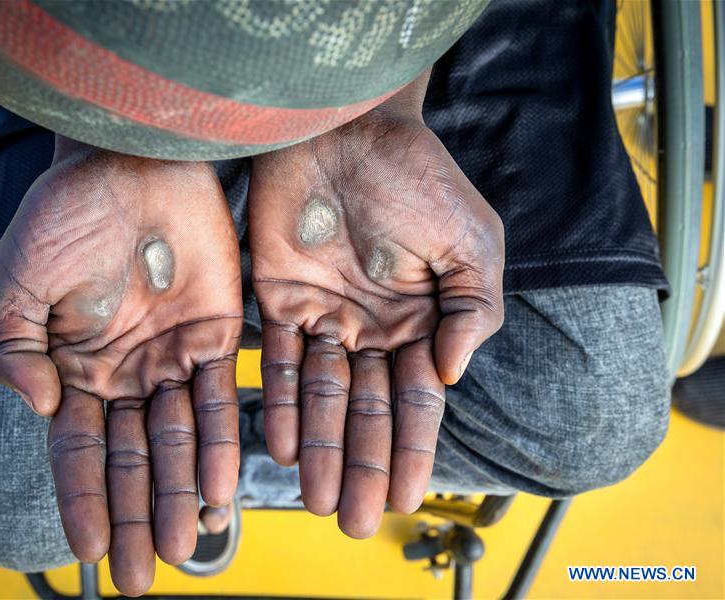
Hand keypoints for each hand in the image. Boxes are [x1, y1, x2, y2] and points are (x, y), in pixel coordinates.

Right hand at [0, 141, 242, 594]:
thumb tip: (38, 407)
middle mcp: (127, 371)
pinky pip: (223, 397)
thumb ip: (13, 348)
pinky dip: (223, 441)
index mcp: (75, 366)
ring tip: (192, 542)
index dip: (85, 500)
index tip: (92, 552)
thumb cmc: (67, 214)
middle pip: (134, 459)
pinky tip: (224, 484)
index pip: (79, 449)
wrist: (132, 162)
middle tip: (147, 574)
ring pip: (181, 440)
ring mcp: (173, 356)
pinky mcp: (220, 333)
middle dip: (140, 516)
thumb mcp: (14, 280)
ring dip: (186, 492)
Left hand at [249, 76, 503, 537]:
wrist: (349, 128)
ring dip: (318, 447)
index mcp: (421, 321)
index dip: (413, 451)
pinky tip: (277, 443)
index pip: (416, 401)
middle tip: (353, 521)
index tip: (408, 500)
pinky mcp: (277, 298)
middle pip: (365, 410)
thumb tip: (452, 377)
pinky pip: (274, 360)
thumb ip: (473, 311)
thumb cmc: (418, 178)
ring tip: (314, 499)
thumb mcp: (472, 243)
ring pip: (319, 396)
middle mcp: (370, 328)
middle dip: (361, 465)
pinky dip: (276, 401)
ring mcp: (323, 316)